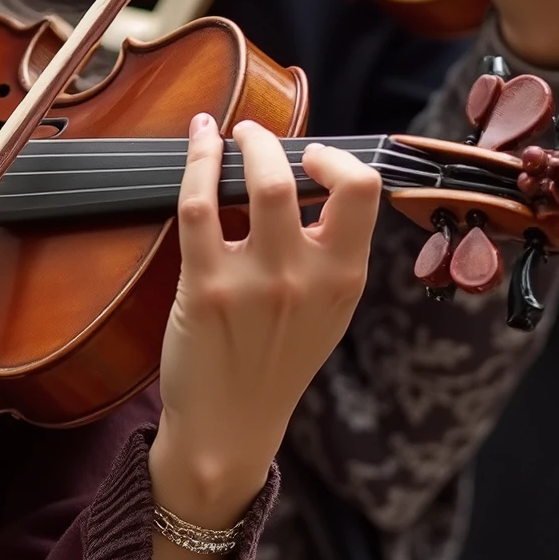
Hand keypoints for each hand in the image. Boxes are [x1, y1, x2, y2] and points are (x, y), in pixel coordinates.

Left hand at [152, 117, 379, 532]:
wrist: (230, 426)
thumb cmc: (275, 361)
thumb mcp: (327, 308)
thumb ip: (329, 250)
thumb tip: (311, 176)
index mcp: (344, 277)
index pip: (362, 189)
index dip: (335, 157)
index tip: (311, 154)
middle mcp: (306, 277)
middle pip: (302, 175)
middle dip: (270, 138)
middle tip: (253, 133)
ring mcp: (255, 283)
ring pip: (254, 182)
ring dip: (236, 142)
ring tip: (225, 133)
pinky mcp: (205, 289)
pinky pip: (199, 206)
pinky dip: (196, 163)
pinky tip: (196, 146)